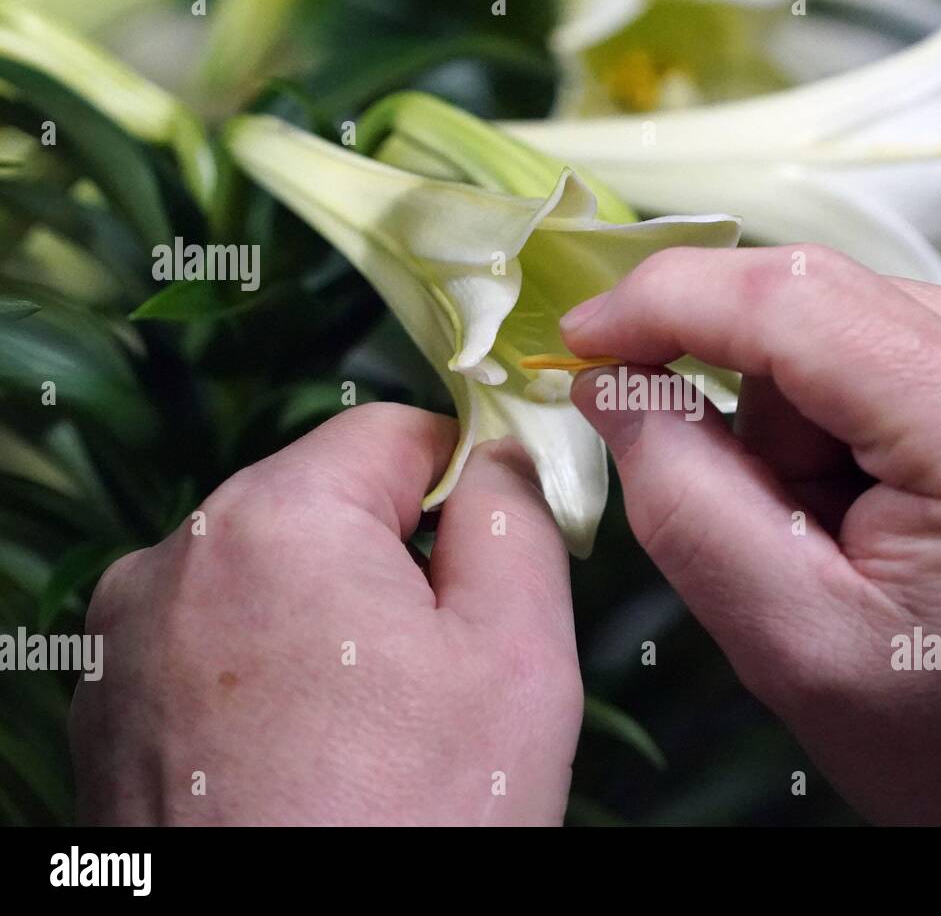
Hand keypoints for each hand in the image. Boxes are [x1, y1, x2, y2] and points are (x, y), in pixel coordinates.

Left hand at [71, 404, 581, 824]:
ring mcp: (123, 642)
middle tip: (446, 672)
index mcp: (272, 520)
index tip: (499, 559)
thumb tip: (499, 460)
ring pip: (269, 578)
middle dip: (396, 566)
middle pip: (324, 506)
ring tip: (374, 733)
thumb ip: (517, 517)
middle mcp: (171, 561)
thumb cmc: (416, 820)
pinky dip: (269, 677)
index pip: (391, 434)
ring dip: (332, 624)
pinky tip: (308, 761)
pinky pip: (213, 647)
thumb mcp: (519, 654)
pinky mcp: (106, 712)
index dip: (466, 482)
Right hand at [562, 245, 940, 824]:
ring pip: (854, 326)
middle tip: (790, 532)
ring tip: (865, 540)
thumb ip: (685, 501)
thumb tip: (614, 381)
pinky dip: (864, 418)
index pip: (792, 301)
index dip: (662, 303)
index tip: (580, 339)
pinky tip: (902, 509)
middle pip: (819, 310)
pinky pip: (903, 345)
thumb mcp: (800, 649)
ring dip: (815, 424)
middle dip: (760, 412)